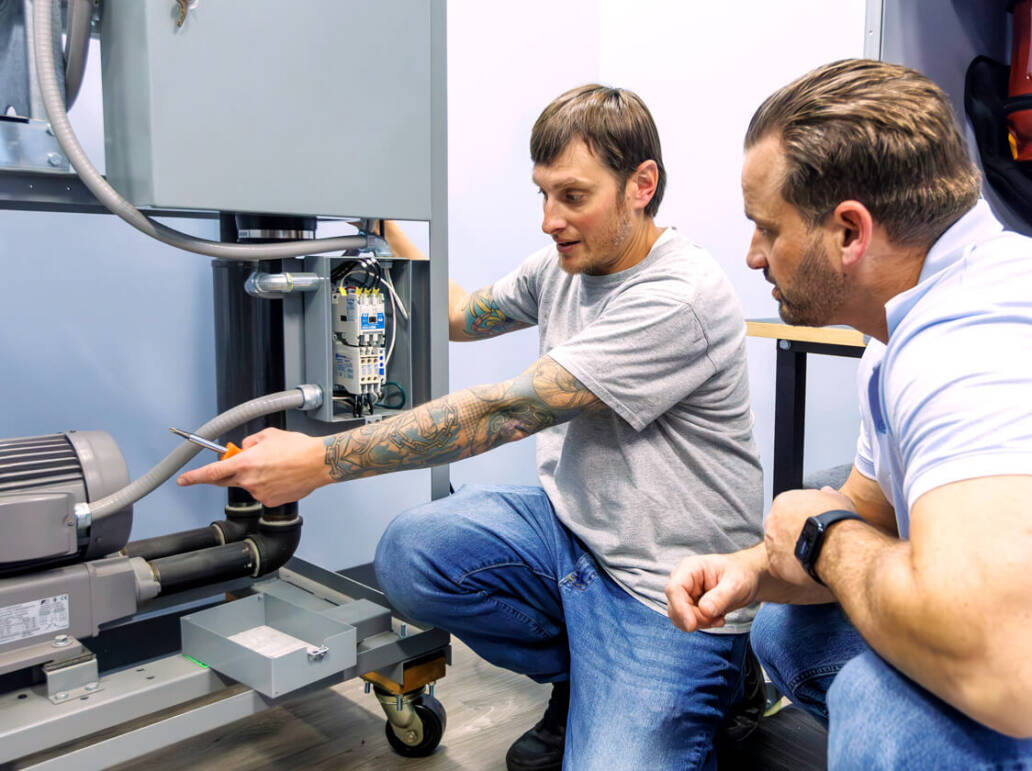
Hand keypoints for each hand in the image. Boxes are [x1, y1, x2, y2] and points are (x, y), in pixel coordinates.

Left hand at [176, 428, 327, 506]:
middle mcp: (249, 480)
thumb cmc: (298, 448)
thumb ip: (249, 442)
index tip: (183, 480)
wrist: (318, 462)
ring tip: (276, 466)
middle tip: (243, 463)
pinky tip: (281, 476)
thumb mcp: (268, 435)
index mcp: (244, 462)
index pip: (211, 473)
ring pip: (248, 485)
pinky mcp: (270, 501)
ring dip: (255, 477)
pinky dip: (268, 485)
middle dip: (228, 472)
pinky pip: (262, 493)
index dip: (193, 477)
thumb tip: (244, 449)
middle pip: (226, 480)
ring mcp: (259, 493)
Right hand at [666, 550, 761, 631]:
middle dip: (695, 618)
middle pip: (675, 606)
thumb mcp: (736, 584)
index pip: (674, 589)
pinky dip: (703, 624)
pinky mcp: (690, 605)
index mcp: (689, 568)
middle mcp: (683, 581)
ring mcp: (685, 594)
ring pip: (680, 617)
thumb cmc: (742, 574)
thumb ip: (720, 597)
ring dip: (700, 623)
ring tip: (720, 617)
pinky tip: (718, 618)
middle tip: (717, 619)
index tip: (692, 625)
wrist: (748, 578)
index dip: (680, 608)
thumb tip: (704, 610)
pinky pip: (688, 621)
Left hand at [764, 486, 856, 587]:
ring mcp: (771, 543)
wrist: (838, 545)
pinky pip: (780, 568)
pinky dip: (791, 570)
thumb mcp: (837, 500)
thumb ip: (827, 495)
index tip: (808, 526)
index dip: (799, 519)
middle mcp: (772, 521)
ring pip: (778, 549)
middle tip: (810, 542)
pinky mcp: (775, 564)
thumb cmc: (838, 522)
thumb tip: (826, 492)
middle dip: (792, 535)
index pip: (786, 510)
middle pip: (779, 529)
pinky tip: (806, 569)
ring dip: (791, 553)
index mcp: (784, 502)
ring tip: (811, 557)